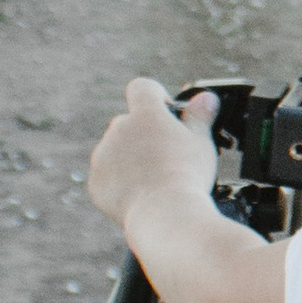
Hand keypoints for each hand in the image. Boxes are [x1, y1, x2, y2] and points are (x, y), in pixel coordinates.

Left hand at [89, 79, 218, 237]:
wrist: (164, 214)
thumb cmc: (187, 175)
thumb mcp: (201, 141)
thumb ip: (200, 116)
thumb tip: (206, 97)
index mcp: (145, 115)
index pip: (142, 88)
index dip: (156, 96)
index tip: (169, 115)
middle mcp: (118, 130)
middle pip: (128, 121)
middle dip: (144, 133)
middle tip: (167, 155)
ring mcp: (103, 156)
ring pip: (115, 149)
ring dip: (130, 157)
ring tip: (155, 179)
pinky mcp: (96, 182)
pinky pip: (106, 175)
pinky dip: (119, 182)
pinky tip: (141, 194)